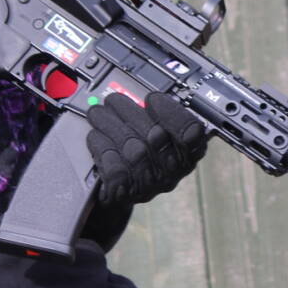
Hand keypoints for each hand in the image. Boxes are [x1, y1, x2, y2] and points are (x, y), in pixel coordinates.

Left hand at [86, 92, 207, 205]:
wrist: (120, 189)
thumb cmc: (141, 155)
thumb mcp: (156, 133)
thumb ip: (156, 115)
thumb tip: (141, 94)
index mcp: (186, 153)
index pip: (191, 133)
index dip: (171, 113)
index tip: (152, 99)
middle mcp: (172, 171)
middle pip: (155, 136)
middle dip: (128, 112)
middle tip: (113, 100)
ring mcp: (150, 184)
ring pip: (131, 149)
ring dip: (109, 126)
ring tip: (97, 114)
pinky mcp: (126, 193)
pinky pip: (114, 168)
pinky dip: (101, 148)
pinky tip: (96, 138)